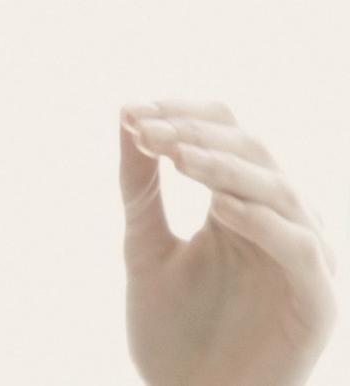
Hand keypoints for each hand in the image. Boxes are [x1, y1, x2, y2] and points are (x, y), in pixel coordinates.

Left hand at [119, 99, 338, 385]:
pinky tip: (219, 207)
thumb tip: (125, 112)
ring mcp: (300, 258)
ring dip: (223, 166)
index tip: (130, 112)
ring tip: (175, 155)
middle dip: (195, 135)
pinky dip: (261, 220)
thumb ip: (139, 184)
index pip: (226, 133)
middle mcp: (275, 222)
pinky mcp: (315, 299)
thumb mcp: (144, 243)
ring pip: (278, 190)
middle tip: (146, 130)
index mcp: (238, 204)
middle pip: (252, 150)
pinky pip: (298, 247)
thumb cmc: (171, 329)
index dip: (183, 115)